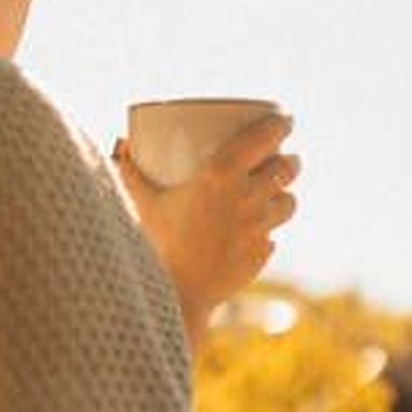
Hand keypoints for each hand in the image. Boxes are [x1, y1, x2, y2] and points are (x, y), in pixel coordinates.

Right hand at [113, 114, 299, 346]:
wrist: (176, 292)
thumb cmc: (156, 240)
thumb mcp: (143, 200)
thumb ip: (131, 170)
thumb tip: (123, 143)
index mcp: (220, 173)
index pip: (265, 137)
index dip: (280, 124)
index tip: (284, 119)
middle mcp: (247, 196)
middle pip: (287, 167)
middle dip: (289, 159)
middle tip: (282, 157)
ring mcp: (259, 227)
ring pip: (289, 201)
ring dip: (284, 193)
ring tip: (275, 191)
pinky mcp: (262, 253)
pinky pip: (273, 234)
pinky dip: (267, 229)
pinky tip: (255, 230)